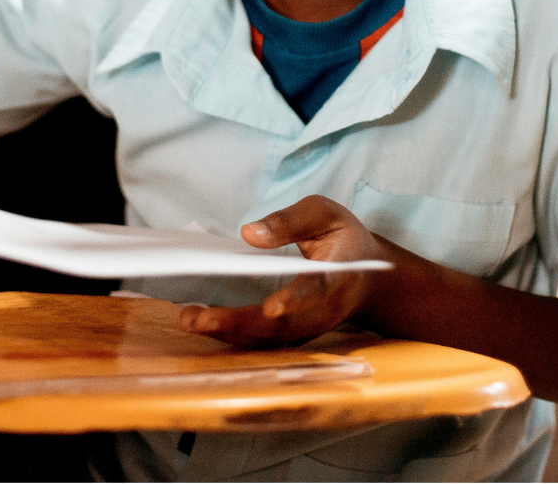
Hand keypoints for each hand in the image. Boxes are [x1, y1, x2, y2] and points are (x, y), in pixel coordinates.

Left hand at [178, 195, 392, 346]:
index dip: (295, 300)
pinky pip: (262, 342)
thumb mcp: (325, 213)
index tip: (272, 307)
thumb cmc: (343, 239)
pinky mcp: (293, 336)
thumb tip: (249, 233)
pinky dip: (232, 336)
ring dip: (228, 333)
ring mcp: (307, 329)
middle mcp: (322, 311)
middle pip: (281, 326)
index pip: (317, 290)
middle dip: (238, 323)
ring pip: (267, 340)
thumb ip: (290, 220)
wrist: (368, 279)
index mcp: (336, 275)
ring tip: (189, 319)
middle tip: (198, 318)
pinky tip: (202, 325)